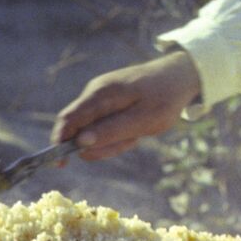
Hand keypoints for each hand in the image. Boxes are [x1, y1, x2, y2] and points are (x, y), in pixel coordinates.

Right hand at [51, 51, 201, 160]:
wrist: (181, 76)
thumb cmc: (165, 97)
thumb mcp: (143, 120)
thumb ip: (112, 131)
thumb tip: (80, 142)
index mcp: (100, 94)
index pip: (67, 119)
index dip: (59, 142)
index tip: (61, 164)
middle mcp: (95, 93)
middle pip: (80, 129)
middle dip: (101, 144)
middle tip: (131, 141)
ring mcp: (101, 97)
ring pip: (94, 131)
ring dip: (114, 140)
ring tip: (138, 133)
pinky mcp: (109, 103)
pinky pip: (105, 126)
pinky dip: (119, 133)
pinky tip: (137, 128)